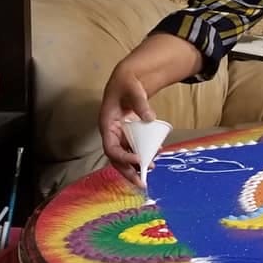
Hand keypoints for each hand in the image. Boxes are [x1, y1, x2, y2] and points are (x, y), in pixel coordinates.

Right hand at [99, 66, 155, 187]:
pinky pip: (134, 147)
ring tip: (151, 169)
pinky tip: (156, 153)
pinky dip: (143, 153)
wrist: (128, 79)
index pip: (110, 147)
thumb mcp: (133, 88)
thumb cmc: (127, 83)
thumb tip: (150, 118)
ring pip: (125, 155)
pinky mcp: (129, 133)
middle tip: (142, 183)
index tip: (139, 160)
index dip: (123, 157)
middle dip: (128, 171)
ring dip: (137, 165)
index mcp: (107, 124)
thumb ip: (140, 103)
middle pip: (116, 158)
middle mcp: (111, 132)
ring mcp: (120, 134)